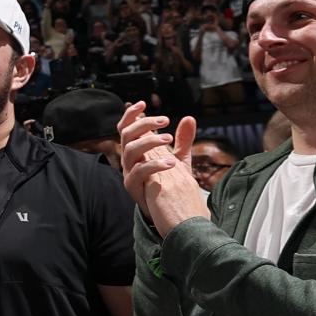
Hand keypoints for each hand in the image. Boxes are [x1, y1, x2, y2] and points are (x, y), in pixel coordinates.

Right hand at [117, 101, 208, 234]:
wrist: (168, 212)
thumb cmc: (169, 184)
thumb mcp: (179, 159)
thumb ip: (183, 140)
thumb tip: (189, 118)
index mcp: (137, 150)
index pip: (127, 127)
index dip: (131, 115)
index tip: (143, 104)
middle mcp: (130, 159)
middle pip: (127, 134)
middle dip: (144, 124)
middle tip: (165, 120)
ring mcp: (129, 172)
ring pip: (129, 150)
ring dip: (149, 141)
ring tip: (169, 139)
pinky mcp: (132, 187)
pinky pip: (138, 172)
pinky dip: (154, 164)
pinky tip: (171, 162)